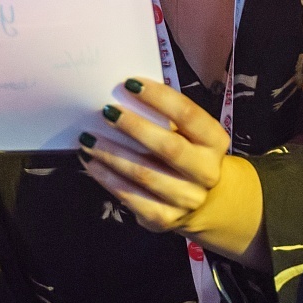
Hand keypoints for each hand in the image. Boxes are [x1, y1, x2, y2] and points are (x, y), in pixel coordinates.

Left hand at [77, 78, 265, 268]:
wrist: (205, 201)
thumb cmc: (188, 153)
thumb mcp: (189, 133)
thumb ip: (165, 117)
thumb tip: (124, 94)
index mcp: (215, 142)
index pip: (188, 115)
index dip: (159, 97)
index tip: (129, 83)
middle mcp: (206, 172)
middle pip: (168, 147)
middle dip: (134, 127)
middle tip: (106, 112)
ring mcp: (186, 199)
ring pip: (143, 175)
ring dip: (111, 154)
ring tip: (88, 139)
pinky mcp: (164, 219)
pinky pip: (131, 197)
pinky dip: (107, 179)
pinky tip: (92, 164)